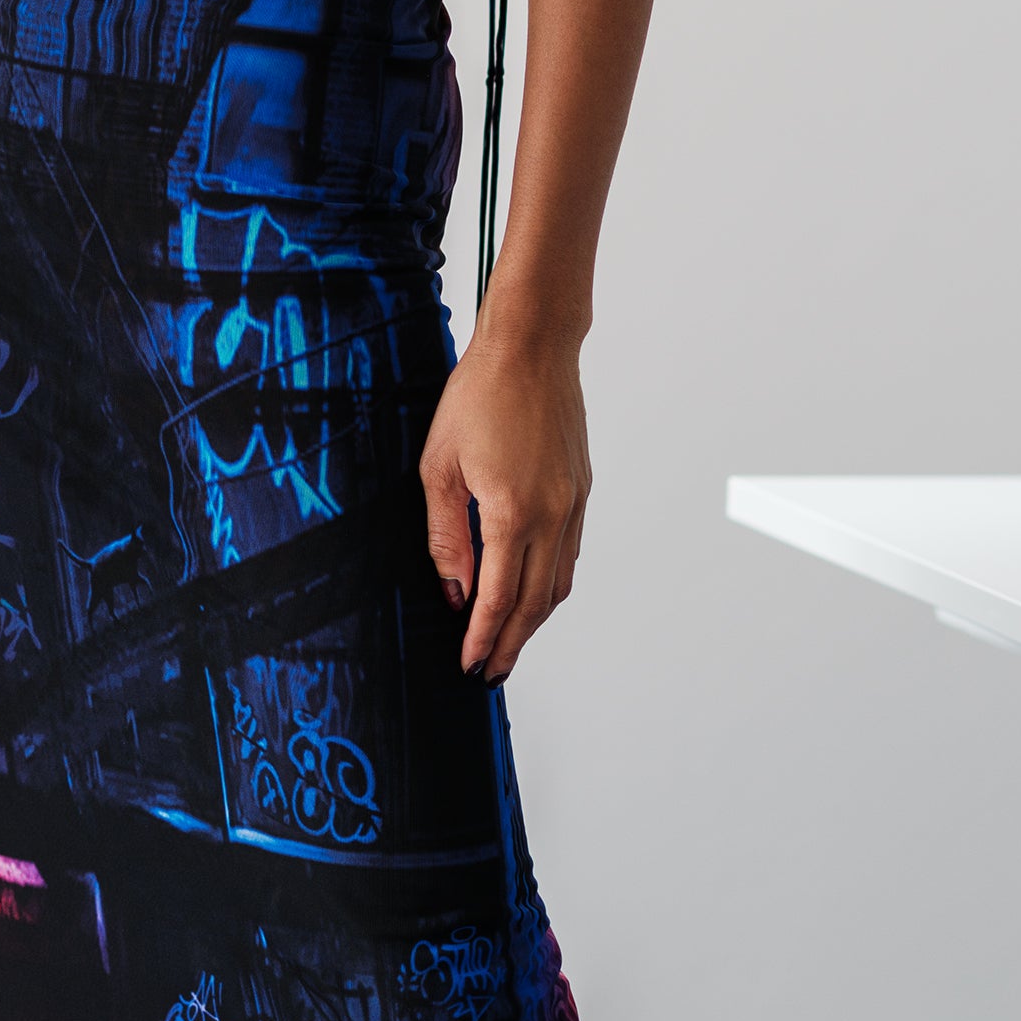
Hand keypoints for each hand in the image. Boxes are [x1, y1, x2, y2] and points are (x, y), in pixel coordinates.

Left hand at [417, 320, 591, 683]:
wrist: (531, 348)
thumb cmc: (478, 397)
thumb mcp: (439, 469)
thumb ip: (446, 538)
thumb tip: (456, 592)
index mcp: (513, 513)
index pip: (498, 599)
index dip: (483, 639)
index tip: (469, 665)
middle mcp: (552, 516)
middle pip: (535, 604)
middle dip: (511, 644)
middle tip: (490, 672)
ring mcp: (573, 505)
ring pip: (559, 584)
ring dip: (535, 621)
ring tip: (509, 643)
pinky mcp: (581, 491)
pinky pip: (569, 554)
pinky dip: (550, 585)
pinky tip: (531, 593)